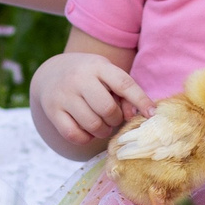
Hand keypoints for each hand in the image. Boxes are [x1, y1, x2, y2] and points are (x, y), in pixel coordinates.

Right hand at [31, 50, 148, 157]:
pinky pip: (74, 135)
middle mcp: (78, 78)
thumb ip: (124, 93)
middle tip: (112, 118)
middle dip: (115, 119)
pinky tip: (86, 130)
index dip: (141, 100)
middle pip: (107, 108)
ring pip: (92, 124)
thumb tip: (132, 115)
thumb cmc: (89, 77)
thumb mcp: (107, 76)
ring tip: (101, 125)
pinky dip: (85, 138)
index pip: (123, 84)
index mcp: (98, 66)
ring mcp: (63, 95)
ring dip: (103, 131)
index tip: (152, 114)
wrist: (51, 73)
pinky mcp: (52, 111)